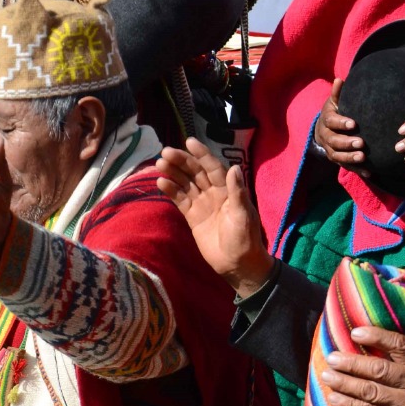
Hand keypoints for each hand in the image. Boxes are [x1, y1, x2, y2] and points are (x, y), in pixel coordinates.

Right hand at [156, 137, 274, 296]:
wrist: (237, 264)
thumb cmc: (245, 239)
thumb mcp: (244, 216)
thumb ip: (238, 192)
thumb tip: (234, 168)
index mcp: (228, 190)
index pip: (213, 167)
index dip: (202, 154)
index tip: (189, 141)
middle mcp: (214, 193)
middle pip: (195, 172)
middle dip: (182, 161)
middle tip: (165, 152)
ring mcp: (202, 204)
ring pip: (185, 183)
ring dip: (173, 173)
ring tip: (159, 164)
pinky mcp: (193, 217)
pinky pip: (180, 200)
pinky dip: (171, 191)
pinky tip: (160, 182)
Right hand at [314, 78, 370, 178]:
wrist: (322, 129)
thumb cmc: (334, 112)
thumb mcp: (334, 102)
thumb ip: (337, 94)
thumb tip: (339, 79)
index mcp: (326, 121)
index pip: (332, 122)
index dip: (341, 123)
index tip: (354, 124)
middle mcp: (326, 137)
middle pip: (334, 142)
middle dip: (347, 143)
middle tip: (361, 143)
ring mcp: (330, 149)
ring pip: (337, 156)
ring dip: (350, 158)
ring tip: (363, 158)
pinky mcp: (337, 159)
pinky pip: (345, 166)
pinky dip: (356, 170)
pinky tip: (368, 172)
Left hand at [317, 326, 404, 405]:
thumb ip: (401, 360)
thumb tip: (362, 342)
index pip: (402, 346)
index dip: (377, 337)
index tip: (354, 333)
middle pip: (380, 370)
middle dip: (352, 363)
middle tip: (332, 358)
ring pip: (370, 391)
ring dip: (345, 383)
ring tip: (327, 376)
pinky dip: (348, 404)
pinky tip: (334, 397)